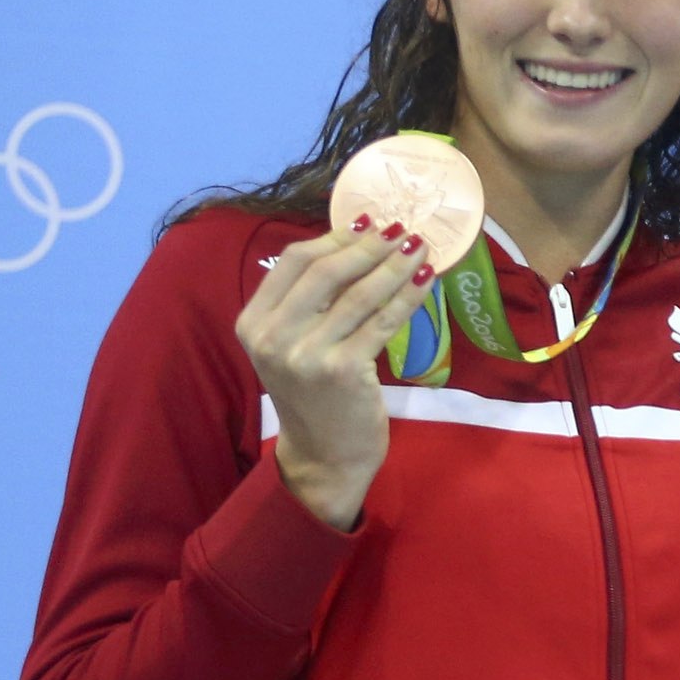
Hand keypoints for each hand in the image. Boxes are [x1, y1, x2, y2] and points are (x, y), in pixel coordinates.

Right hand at [235, 216, 434, 530]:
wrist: (324, 456)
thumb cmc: (315, 396)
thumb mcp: (294, 346)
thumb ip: (309, 303)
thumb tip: (353, 241)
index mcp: (253, 323)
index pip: (293, 261)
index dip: (334, 238)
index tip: (367, 224)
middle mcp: (272, 336)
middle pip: (325, 270)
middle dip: (368, 246)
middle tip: (402, 229)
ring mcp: (306, 354)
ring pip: (358, 294)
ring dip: (394, 265)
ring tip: (420, 247)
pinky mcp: (343, 371)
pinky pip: (382, 321)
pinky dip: (408, 296)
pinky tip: (426, 279)